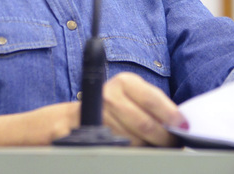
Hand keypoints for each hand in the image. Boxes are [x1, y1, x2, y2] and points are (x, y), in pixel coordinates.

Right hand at [0, 72, 184, 146]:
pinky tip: (118, 149)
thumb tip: (174, 126)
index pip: (150, 97)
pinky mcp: (75, 126)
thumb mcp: (121, 110)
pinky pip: (106, 142)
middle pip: (142, 121)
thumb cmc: (95, 121)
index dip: (168, 114)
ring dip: (136, 146)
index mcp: (121, 83)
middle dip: (157, 137)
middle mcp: (106, 92)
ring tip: (137, 148)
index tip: (181, 127)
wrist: (52, 129)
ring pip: (128, 136)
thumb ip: (144, 115)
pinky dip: (117, 148)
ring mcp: (90, 109)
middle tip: (168, 144)